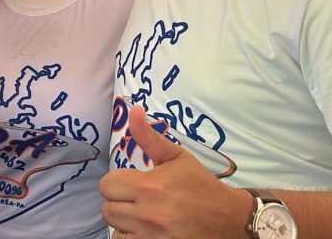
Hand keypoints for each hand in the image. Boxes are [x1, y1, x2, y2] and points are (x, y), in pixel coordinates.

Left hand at [100, 106, 252, 237]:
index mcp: (150, 186)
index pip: (107, 185)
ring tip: (139, 214)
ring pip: (115, 230)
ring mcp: (153, 237)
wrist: (230, 219)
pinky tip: (144, 229)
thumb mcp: (176, 156)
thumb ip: (148, 136)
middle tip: (135, 198)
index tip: (130, 182)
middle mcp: (148, 214)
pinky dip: (133, 236)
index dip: (116, 182)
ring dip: (124, 222)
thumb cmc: (200, 185)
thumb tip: (132, 110)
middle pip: (107, 209)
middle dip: (118, 201)